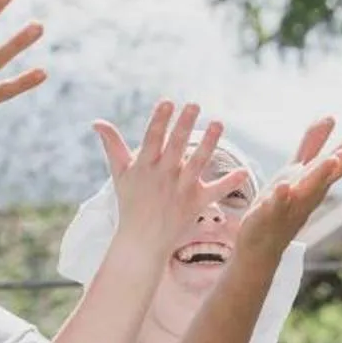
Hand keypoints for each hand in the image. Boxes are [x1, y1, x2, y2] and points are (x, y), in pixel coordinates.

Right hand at [94, 100, 250, 259]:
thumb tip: (97, 122)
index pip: (152, 139)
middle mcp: (164, 176)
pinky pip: (215, 192)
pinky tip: (244, 171)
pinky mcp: (196, 203)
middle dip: (184, 125)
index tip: (167, 102)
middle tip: (194, 105)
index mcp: (145, 166)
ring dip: (208, 144)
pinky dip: (229, 183)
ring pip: (197, 163)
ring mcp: (181, 189)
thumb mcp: (119, 174)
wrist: (141, 240)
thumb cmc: (130, 202)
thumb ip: (112, 145)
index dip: (159, 121)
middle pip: (176, 147)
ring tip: (218, 123)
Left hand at [236, 110, 341, 257]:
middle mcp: (313, 188)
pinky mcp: (269, 214)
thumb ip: (313, 142)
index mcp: (321, 175)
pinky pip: (276, 205)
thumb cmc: (282, 205)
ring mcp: (293, 202)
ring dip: (322, 173)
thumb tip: (331, 116)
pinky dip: (281, 196)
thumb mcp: (299, 168)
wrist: (262, 245)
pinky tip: (285, 186)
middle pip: (338, 166)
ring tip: (334, 159)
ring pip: (310, 186)